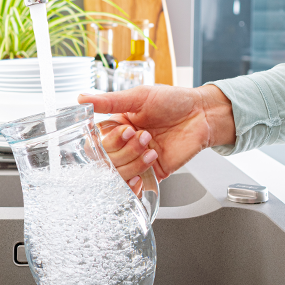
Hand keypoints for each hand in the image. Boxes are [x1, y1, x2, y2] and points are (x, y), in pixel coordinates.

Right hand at [78, 84, 235, 181]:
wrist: (202, 114)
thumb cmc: (173, 101)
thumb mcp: (140, 96)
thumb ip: (110, 101)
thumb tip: (82, 98)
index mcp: (116, 127)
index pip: (95, 143)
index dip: (107, 141)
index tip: (125, 129)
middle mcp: (124, 145)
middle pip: (106, 161)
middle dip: (125, 149)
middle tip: (143, 135)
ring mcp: (137, 161)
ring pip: (119, 174)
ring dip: (134, 161)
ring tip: (152, 147)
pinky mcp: (152, 174)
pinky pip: (134, 188)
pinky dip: (134, 184)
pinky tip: (144, 170)